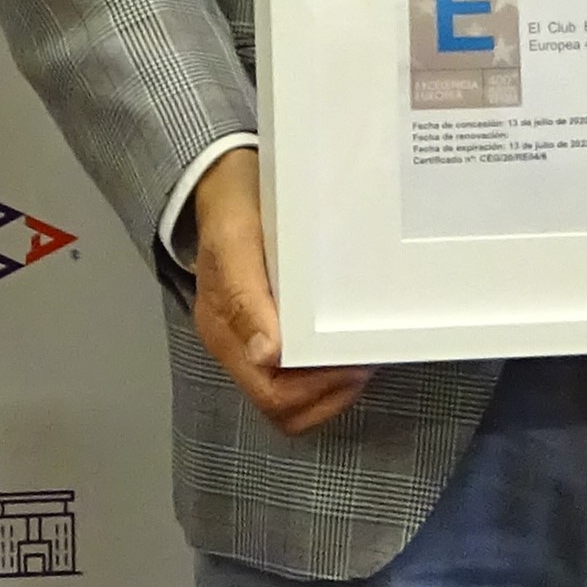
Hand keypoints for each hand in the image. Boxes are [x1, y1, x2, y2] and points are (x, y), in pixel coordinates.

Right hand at [188, 145, 372, 438]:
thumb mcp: (235, 241)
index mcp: (225, 331)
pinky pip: (297, 375)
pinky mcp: (271, 328)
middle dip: (329, 394)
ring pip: (293, 401)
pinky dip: (327, 375)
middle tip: (364, 363)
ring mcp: (253, 340)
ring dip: (331, 391)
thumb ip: (246, 296)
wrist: (222, 178)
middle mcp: (238, 345)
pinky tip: (345, 347)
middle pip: (285, 407)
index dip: (316, 390)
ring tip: (359, 359)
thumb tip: (267, 355)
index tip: (353, 364)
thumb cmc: (232, 207)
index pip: (272, 394)